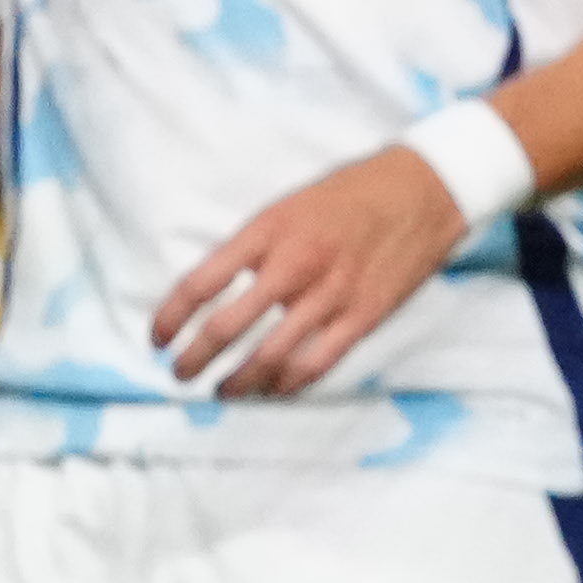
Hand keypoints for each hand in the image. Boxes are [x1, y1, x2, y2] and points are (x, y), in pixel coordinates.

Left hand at [152, 139, 481, 399]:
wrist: (424, 190)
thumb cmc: (350, 196)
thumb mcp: (288, 206)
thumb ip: (253, 247)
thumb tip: (215, 292)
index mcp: (267, 231)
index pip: (200, 283)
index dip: (171, 317)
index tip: (158, 339)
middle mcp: (294, 264)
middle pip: (227, 327)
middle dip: (195, 359)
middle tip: (181, 374)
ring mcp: (330, 294)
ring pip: (269, 356)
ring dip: (238, 382)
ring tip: (223, 391)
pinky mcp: (363, 317)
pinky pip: (316, 364)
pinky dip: (288, 384)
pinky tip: (273, 390)